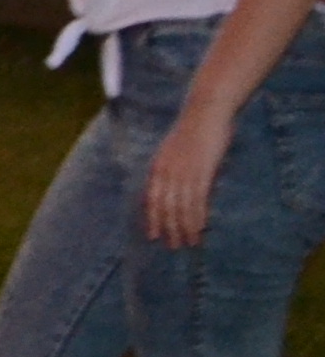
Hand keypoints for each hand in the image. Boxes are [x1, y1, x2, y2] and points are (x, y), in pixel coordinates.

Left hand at [145, 104, 237, 246]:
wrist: (205, 110)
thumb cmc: (193, 129)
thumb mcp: (177, 151)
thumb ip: (176, 169)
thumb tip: (183, 188)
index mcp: (158, 167)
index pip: (151, 199)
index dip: (152, 218)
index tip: (153, 235)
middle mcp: (166, 172)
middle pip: (165, 207)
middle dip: (168, 228)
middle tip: (173, 246)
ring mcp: (183, 172)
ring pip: (181, 207)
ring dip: (185, 227)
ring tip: (189, 242)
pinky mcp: (201, 171)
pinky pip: (197, 199)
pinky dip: (198, 215)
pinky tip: (200, 228)